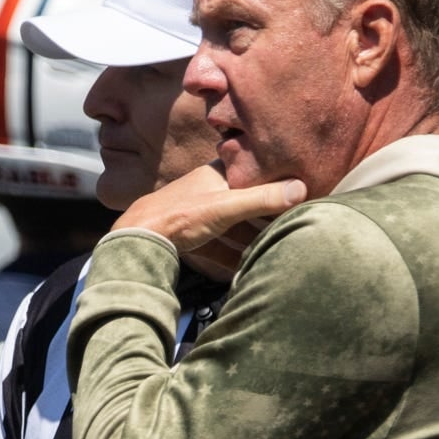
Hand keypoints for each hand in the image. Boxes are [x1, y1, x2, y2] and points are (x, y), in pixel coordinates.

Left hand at [118, 164, 303, 272]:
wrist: (137, 240)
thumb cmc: (179, 216)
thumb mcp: (226, 206)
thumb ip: (262, 199)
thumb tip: (302, 188)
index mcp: (218, 173)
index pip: (254, 171)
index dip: (276, 179)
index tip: (300, 190)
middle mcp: (209, 189)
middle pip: (246, 200)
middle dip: (266, 212)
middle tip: (292, 222)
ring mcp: (199, 212)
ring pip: (233, 223)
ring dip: (251, 236)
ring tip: (274, 246)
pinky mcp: (191, 236)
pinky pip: (219, 244)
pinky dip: (232, 254)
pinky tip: (244, 267)